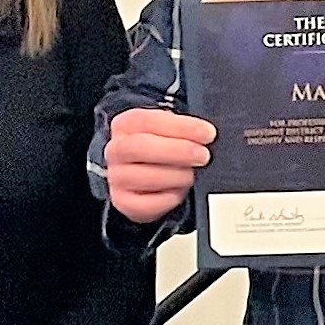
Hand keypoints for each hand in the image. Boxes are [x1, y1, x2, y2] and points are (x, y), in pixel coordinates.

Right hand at [104, 107, 215, 222]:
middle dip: (177, 151)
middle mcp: (117, 150)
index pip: (148, 121)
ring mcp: (116, 177)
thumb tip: (208, 134)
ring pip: (141, 176)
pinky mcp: (122, 201)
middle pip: (140, 146)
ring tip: (192, 175)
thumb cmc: (161, 149)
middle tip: (203, 155)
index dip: (181, 127)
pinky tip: (178, 193)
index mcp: (126, 124)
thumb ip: (185, 130)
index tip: (206, 133)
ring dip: (174, 176)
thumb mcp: (170, 132)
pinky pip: (144, 204)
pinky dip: (166, 200)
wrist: (145, 177)